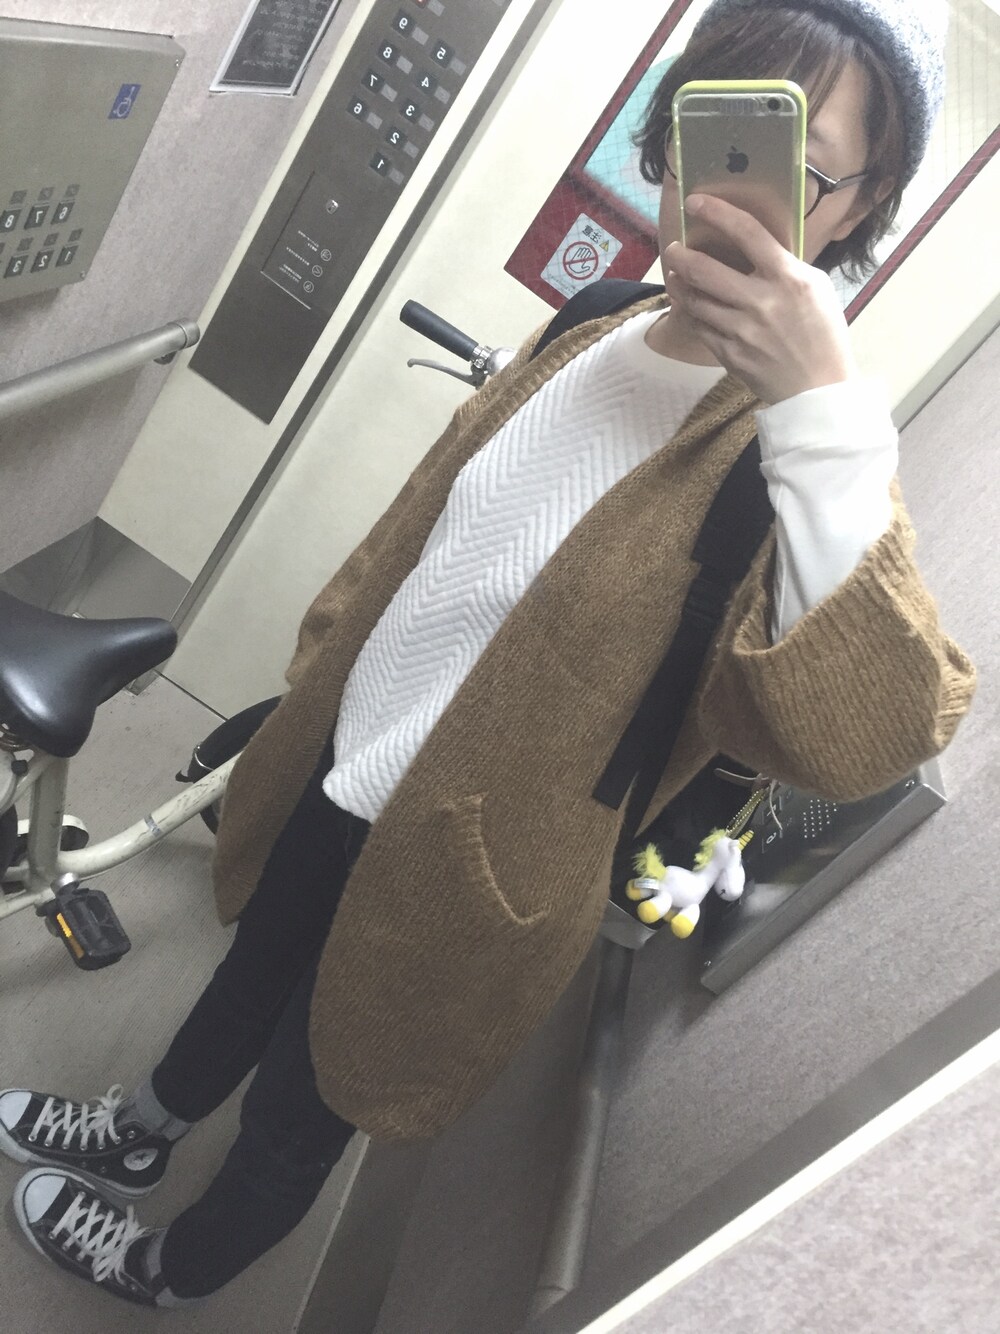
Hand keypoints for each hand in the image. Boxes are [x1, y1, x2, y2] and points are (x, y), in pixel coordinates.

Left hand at [663, 194, 859, 405]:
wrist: (818, 389)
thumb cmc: (823, 334)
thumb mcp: (816, 288)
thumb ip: (785, 266)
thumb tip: (755, 246)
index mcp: (789, 278)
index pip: (748, 233)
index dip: (717, 212)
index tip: (695, 202)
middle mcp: (762, 302)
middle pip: (705, 269)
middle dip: (681, 255)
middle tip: (673, 248)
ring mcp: (743, 331)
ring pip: (696, 300)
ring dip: (681, 285)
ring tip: (677, 277)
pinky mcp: (730, 355)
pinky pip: (701, 328)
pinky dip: (693, 314)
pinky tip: (692, 306)